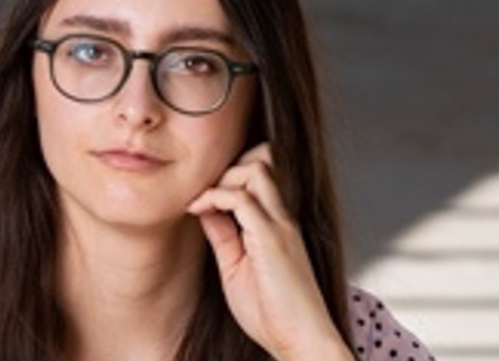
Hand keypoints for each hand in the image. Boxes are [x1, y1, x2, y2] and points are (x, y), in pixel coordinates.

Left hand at [187, 143, 351, 360]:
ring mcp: (280, 225)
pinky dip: (215, 197)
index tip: (200, 193)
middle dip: (229, 163)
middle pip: (264, 158)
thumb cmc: (272, 312)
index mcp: (277, 222)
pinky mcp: (272, 239)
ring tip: (202, 200)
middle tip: (204, 190)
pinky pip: (242, 200)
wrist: (300, 341)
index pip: (260, 171)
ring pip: (256, 169)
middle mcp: (282, 216)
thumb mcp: (235, 266)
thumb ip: (223, 235)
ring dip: (223, 177)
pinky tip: (198, 210)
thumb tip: (204, 209)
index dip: (229, 171)